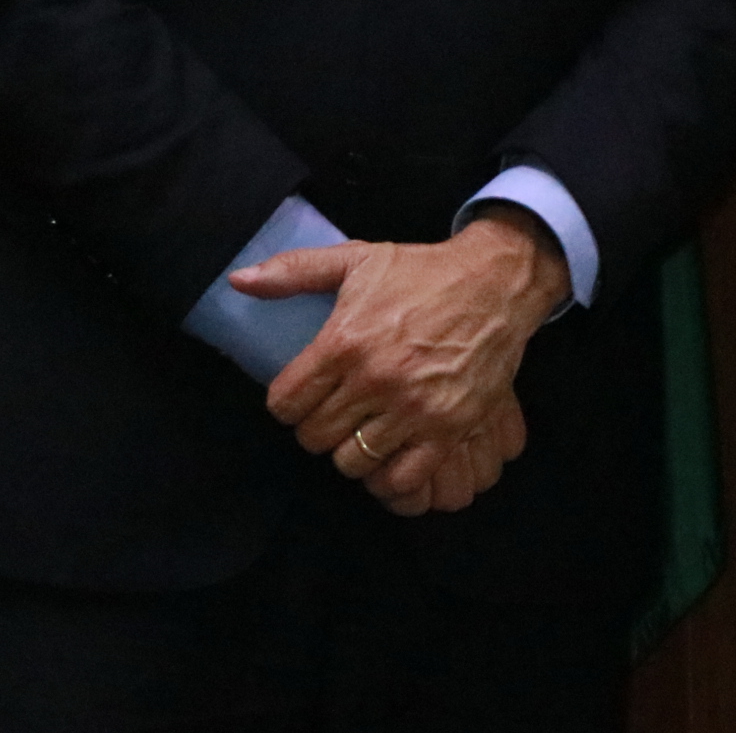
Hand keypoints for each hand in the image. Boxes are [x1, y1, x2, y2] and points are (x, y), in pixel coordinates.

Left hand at [232, 210, 569, 497]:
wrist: (498, 281)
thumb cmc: (424, 271)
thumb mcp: (357, 259)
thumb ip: (294, 271)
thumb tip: (238, 280)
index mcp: (345, 342)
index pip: (284, 404)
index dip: (288, 403)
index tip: (305, 395)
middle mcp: (375, 379)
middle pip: (315, 437)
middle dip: (318, 426)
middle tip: (337, 410)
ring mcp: (413, 408)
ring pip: (352, 462)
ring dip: (353, 450)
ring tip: (364, 430)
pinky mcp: (449, 427)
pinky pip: (402, 477)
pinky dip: (391, 473)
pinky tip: (392, 452)